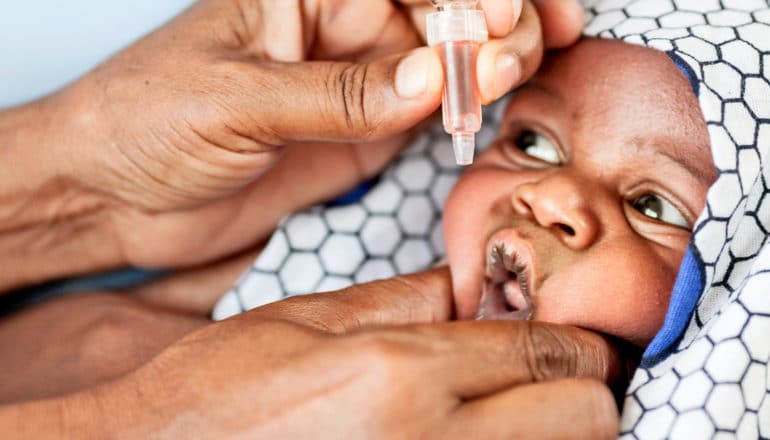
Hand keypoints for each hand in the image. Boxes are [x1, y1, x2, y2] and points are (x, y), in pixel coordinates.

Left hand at [30, 0, 582, 272]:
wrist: (116, 196)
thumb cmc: (145, 120)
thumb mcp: (236, 100)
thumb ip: (338, 95)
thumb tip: (430, 81)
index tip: (493, 22)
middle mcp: (337, 29)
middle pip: (440, 7)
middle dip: (491, 20)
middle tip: (514, 55)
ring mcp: (356, 83)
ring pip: (446, 57)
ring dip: (492, 59)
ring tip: (517, 73)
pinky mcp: (361, 136)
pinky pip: (428, 114)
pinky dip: (467, 108)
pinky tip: (494, 105)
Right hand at [63, 268, 620, 438]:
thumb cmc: (213, 394)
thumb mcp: (302, 320)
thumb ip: (399, 300)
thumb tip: (469, 287)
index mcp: (399, 372)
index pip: (545, 350)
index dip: (574, 339)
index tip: (568, 336)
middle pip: (585, 416)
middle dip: (581, 389)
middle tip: (545, 378)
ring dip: (555, 430)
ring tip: (506, 410)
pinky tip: (466, 436)